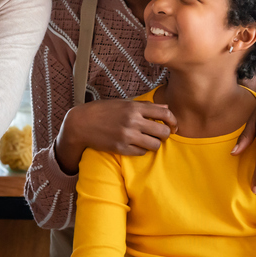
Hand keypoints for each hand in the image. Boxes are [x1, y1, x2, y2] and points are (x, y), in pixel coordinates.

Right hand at [55, 99, 177, 173]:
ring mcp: (126, 136)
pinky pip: (141, 153)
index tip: (174, 126)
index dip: (174, 121)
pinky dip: (142, 150)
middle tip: (160, 135)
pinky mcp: (121, 148)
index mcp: (134, 107)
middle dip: (165, 134)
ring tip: (148, 141)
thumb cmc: (103, 111)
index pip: (164, 114)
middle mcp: (132, 121)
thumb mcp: (123, 103)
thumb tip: (166, 109)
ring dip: (155, 144)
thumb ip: (145, 106)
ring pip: (155, 145)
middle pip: (163, 132)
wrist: (81, 123)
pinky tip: (136, 145)